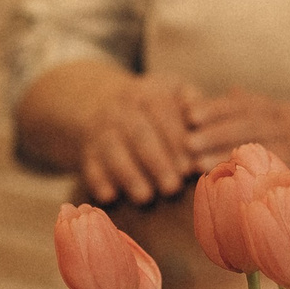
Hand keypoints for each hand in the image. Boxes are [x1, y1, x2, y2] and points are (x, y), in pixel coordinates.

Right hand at [78, 72, 202, 204]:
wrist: (100, 104)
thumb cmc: (154, 107)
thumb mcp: (171, 91)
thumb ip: (191, 100)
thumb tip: (203, 111)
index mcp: (146, 94)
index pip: (162, 114)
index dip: (176, 141)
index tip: (190, 167)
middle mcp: (120, 111)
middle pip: (139, 135)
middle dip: (157, 162)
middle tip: (173, 187)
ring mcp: (100, 132)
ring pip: (113, 152)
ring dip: (129, 175)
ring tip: (145, 197)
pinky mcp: (87, 154)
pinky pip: (90, 167)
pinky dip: (98, 181)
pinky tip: (111, 196)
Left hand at [185, 92, 289, 209]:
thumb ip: (265, 107)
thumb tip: (229, 92)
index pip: (250, 107)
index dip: (218, 109)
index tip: (190, 114)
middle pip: (252, 128)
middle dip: (216, 133)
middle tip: (186, 141)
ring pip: (263, 155)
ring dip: (229, 159)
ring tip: (198, 165)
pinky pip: (282, 185)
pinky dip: (256, 187)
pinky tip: (231, 192)